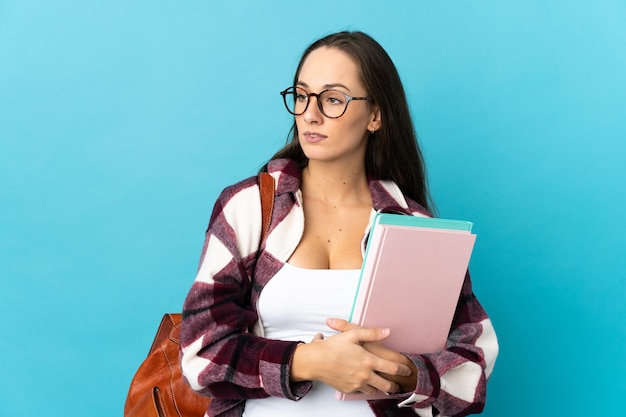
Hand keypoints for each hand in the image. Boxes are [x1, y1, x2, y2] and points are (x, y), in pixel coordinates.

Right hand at [291, 322, 411, 394]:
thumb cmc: (333, 347)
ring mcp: (357, 384)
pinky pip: (361, 392)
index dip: (402, 370)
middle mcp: (365, 375)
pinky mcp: (348, 389)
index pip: (392, 369)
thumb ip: (372, 333)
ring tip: (383, 386)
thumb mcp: (353, 334)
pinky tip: (365, 385)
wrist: (315, 361)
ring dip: (380, 388)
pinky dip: (366, 389)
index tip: (407, 371)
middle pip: (386, 385)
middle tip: (398, 385)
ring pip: (374, 391)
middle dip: (395, 386)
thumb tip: (387, 331)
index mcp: (369, 361)